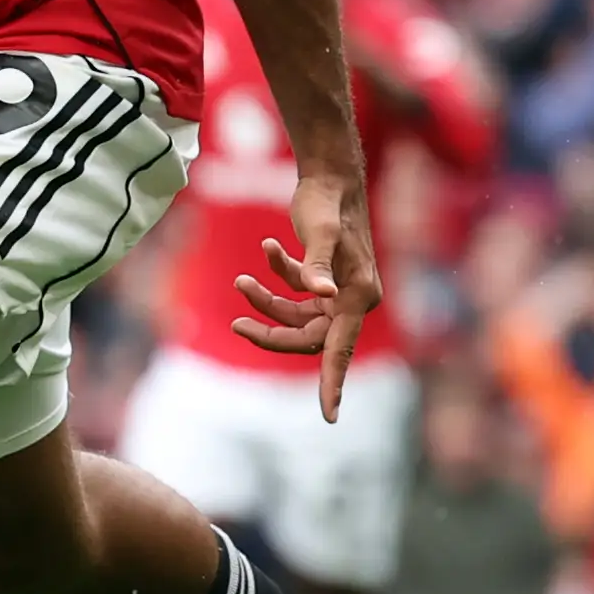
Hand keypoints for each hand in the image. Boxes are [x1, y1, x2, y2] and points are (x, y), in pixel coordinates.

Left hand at [231, 159, 382, 417]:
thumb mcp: (319, 231)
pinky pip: (296, 296)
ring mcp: (338, 293)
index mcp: (358, 296)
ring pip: (297, 319)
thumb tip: (323, 294)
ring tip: (240, 282)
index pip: (340, 350)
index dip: (332, 385)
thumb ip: (316, 264)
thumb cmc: (328, 202)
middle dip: (271, 331)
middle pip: (308, 339)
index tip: (328, 416)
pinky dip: (278, 278)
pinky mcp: (324, 281)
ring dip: (267, 303)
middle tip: (236, 323)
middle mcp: (352, 299)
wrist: (330, 176)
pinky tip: (266, 248)